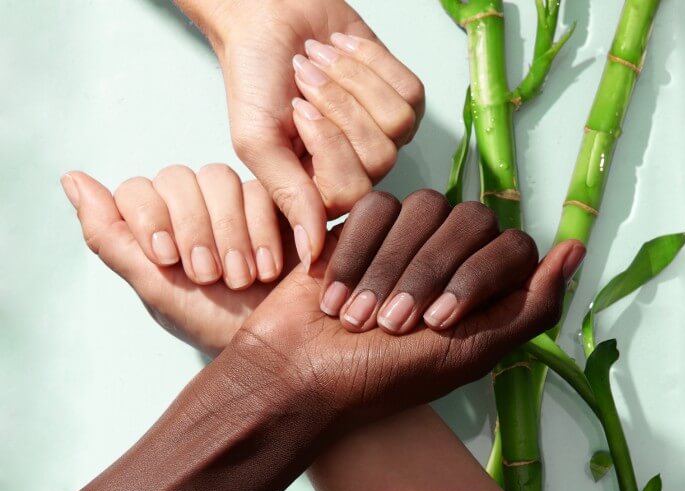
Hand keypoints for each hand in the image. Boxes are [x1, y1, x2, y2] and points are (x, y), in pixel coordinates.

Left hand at [60, 166, 297, 355]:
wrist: (273, 340)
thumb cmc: (210, 320)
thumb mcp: (155, 286)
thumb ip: (110, 235)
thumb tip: (71, 178)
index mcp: (154, 224)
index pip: (136, 190)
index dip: (150, 219)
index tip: (169, 261)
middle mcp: (189, 205)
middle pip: (177, 179)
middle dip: (193, 229)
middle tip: (209, 276)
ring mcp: (230, 200)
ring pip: (218, 178)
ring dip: (228, 231)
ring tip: (242, 277)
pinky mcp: (271, 201)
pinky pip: (258, 190)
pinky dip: (261, 230)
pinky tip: (267, 267)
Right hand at [177, 0, 424, 268]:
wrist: (269, 18)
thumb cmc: (255, 80)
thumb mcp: (258, 143)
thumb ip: (288, 197)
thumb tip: (311, 255)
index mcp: (320, 190)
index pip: (350, 192)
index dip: (327, 143)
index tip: (295, 110)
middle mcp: (358, 169)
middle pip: (380, 159)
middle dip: (339, 105)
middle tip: (305, 77)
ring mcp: (384, 135)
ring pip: (397, 123)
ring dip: (353, 80)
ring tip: (320, 59)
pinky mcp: (403, 98)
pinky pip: (410, 92)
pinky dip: (372, 61)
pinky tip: (342, 50)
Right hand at [230, 189, 585, 419]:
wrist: (299, 375)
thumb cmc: (382, 377)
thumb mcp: (470, 354)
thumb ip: (529, 306)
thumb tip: (575, 249)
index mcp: (485, 288)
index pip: (511, 246)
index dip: (474, 277)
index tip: (436, 322)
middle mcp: (453, 254)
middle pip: (469, 219)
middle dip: (428, 272)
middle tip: (392, 324)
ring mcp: (408, 235)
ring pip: (423, 206)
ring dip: (388, 266)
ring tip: (358, 316)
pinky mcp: (363, 222)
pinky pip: (376, 206)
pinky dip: (356, 251)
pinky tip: (335, 293)